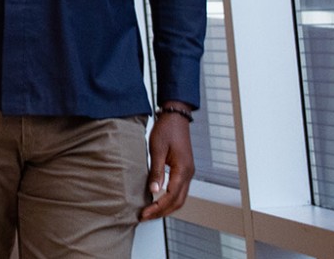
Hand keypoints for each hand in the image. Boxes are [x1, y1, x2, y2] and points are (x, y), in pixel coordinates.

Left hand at [140, 103, 194, 219]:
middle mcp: (188, 174)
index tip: (145, 213)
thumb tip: (153, 190)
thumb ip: (156, 171)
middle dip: (162, 211)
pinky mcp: (184, 169)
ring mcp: (188, 172)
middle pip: (178, 202)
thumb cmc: (166, 129)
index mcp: (183, 170)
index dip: (158, 207)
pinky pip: (179, 190)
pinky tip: (158, 199)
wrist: (175, 117)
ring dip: (166, 207)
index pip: (171, 196)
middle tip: (145, 216)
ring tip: (151, 211)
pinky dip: (169, 198)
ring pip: (180, 197)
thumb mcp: (157, 149)